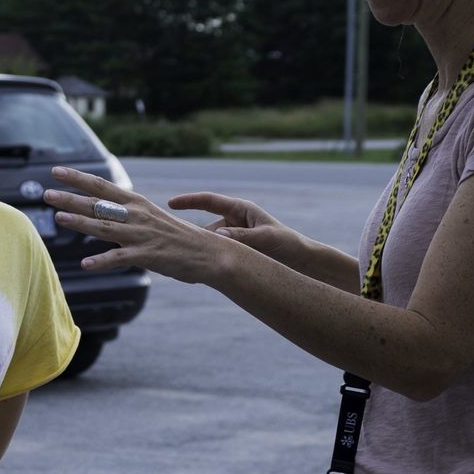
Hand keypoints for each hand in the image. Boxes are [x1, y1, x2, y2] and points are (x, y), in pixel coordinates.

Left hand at [43, 166, 231, 285]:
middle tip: (45, 194)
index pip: (102, 186)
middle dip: (70, 199)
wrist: (211, 253)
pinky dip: (102, 261)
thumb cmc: (178, 238)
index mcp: (137, 203)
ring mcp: (142, 235)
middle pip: (98, 205)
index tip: (56, 171)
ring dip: (80, 224)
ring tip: (57, 219)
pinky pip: (121, 258)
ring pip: (105, 227)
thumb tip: (101, 212)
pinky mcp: (148, 255)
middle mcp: (137, 215)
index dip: (78, 178)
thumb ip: (126, 215)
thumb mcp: (151, 218)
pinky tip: (85, 264)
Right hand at [166, 191, 299, 265]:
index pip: (208, 201)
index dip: (188, 201)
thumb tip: (218, 236)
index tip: (170, 204)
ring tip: (186, 261)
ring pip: (209, 244)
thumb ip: (242, 237)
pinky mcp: (235, 253)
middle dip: (190, 234)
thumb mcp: (266, 238)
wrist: (303, 262)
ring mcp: (233, 238)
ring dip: (201, 252)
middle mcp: (233, 222)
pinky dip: (209, 261)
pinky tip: (199, 272)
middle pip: (205, 226)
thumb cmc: (288, 244)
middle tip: (172, 242)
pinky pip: (217, 255)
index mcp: (240, 210)